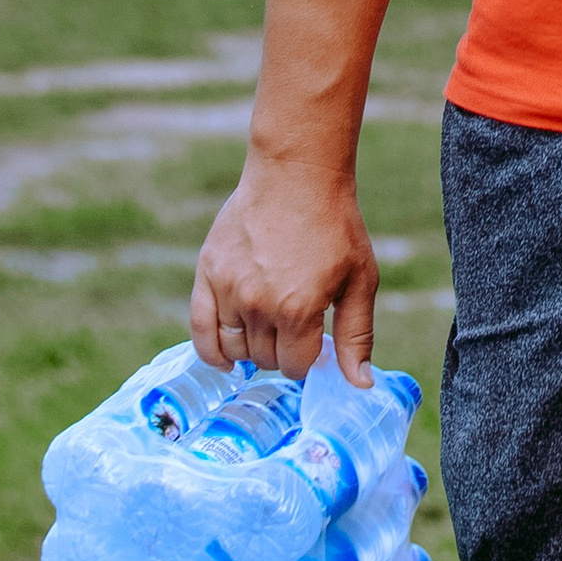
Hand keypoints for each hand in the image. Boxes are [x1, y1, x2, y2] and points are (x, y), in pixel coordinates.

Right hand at [192, 163, 379, 383]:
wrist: (297, 175)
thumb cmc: (335, 225)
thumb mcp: (360, 279)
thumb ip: (357, 335)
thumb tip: (360, 385)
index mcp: (299, 310)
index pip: (296, 366)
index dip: (308, 358)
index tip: (314, 339)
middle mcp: (260, 305)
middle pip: (266, 359)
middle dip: (283, 351)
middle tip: (294, 325)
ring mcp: (230, 289)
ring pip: (235, 348)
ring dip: (253, 346)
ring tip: (270, 325)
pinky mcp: (208, 274)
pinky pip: (200, 330)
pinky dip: (211, 351)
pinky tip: (226, 357)